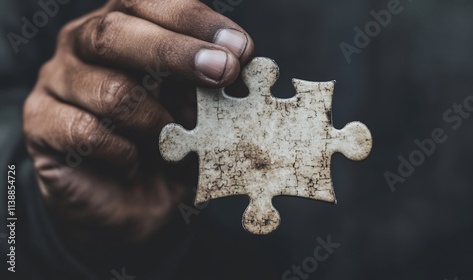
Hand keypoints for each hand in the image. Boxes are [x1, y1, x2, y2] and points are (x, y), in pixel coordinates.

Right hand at [23, 0, 253, 246]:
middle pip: (116, 31)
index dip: (195, 21)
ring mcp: (57, 81)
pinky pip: (86, 132)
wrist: (125, 198)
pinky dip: (123, 152)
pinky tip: (134, 162)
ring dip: (155, 118)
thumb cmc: (165, 143)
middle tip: (221, 71)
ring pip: (108, 88)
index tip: (239, 48)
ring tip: (175, 136)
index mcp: (122, 26)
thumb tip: (243, 69)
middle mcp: (83, 44)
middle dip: (176, 52)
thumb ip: (210, 85)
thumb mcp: (196, 109)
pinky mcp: (41, 123)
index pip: (149, 3)